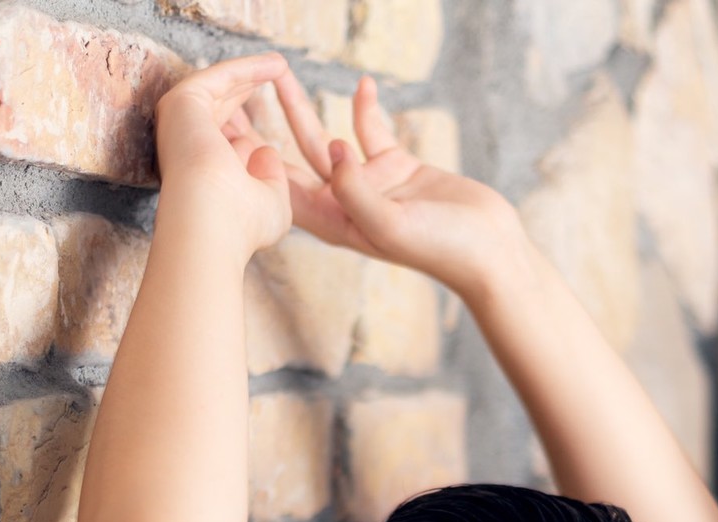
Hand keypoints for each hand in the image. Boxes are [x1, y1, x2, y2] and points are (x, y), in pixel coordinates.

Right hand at [154, 54, 295, 261]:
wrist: (215, 220)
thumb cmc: (243, 225)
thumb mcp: (270, 204)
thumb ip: (270, 178)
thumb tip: (265, 150)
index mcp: (203, 176)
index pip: (223, 146)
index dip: (244, 130)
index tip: (264, 121)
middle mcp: (187, 148)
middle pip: (218, 111)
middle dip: (244, 90)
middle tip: (272, 72)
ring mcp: (181, 124)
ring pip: (218, 89)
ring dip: (250, 74)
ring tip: (280, 63)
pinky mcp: (183, 103)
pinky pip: (220, 76)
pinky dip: (249, 68)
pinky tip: (278, 64)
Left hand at [232, 65, 526, 299]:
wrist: (490, 252)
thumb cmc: (442, 248)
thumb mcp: (393, 224)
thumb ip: (357, 191)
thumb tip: (332, 153)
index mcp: (335, 224)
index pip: (281, 191)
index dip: (253, 163)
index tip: (228, 130)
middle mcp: (346, 205)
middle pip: (293, 163)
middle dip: (266, 132)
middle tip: (237, 96)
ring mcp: (371, 186)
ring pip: (327, 141)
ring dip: (304, 110)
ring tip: (283, 74)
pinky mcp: (399, 168)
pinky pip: (371, 133)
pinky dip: (364, 109)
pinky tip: (361, 85)